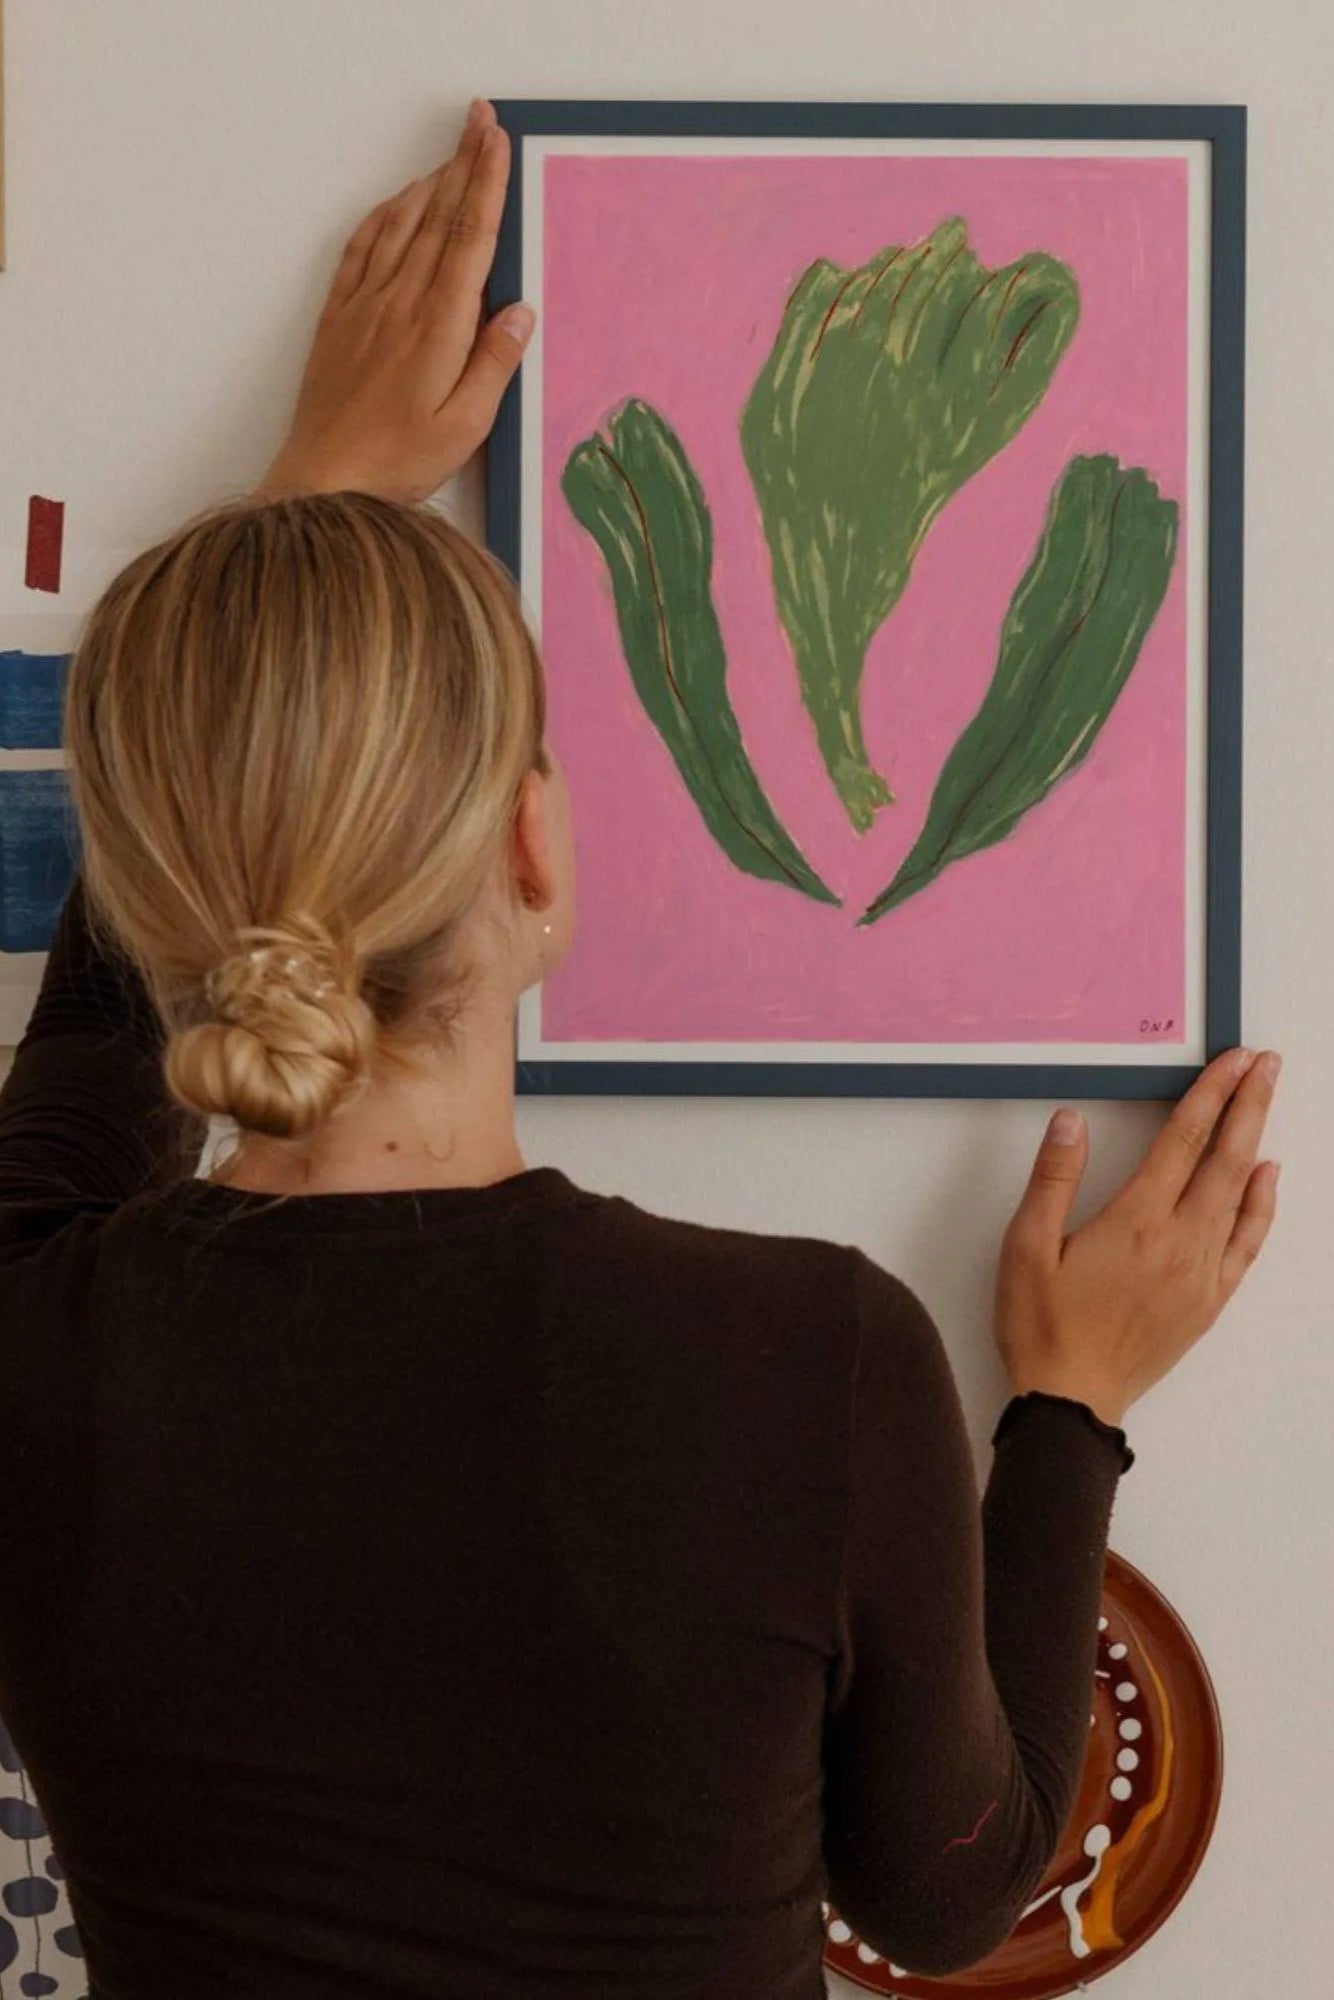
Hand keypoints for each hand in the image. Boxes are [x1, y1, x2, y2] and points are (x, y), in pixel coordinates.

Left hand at [257, 100, 532, 503]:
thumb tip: (520, 312)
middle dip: (462, 165)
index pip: (470, 240)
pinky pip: (360, 251)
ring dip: (427, 183)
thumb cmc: (397, 463)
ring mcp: (364, 308)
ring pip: (400, 226)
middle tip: (479, 121)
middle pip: (438, 219)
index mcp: (439, 328)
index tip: (497, 143)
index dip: (485, 185)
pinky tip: (395, 204)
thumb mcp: (464, 429)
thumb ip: (493, 367)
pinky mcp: (338, 321)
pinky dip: (382, 217)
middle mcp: (400, 305)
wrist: (322, 482)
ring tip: (449, 153)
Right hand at [996, 1047, 1281, 1426]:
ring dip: (1256, 1141)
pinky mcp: (1207, 1301)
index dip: (1210, 1094)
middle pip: (1224, 1158)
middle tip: (1264, 1063)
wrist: (1072, 1401)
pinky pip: (1246, 1243)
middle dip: (1247, 1104)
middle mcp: (1178, 1243)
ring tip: (1266, 1101)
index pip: (1183, 1140)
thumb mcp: (1026, 1247)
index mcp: (1135, 1223)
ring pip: (1240, 1195)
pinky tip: (1267, 1178)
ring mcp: (1200, 1274)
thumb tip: (1071, 1122)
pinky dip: (1262, 1205)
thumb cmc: (1042, 1325)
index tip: (1232, 1060)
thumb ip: (1052, 1180)